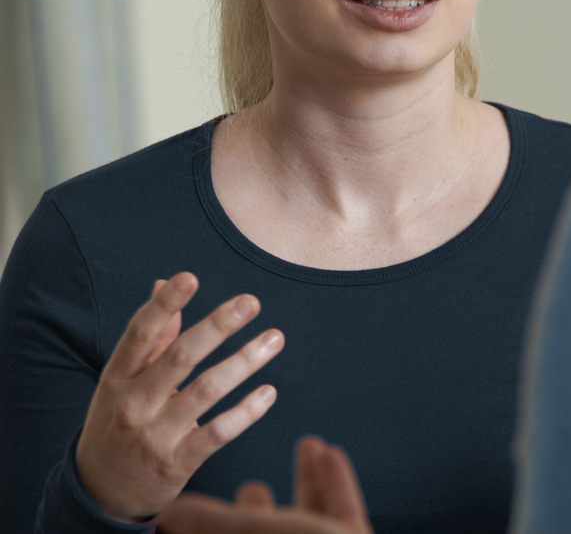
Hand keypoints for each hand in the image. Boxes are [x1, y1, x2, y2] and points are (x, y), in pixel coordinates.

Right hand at [76, 272, 284, 522]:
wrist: (98, 491)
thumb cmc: (117, 420)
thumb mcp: (122, 380)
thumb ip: (151, 336)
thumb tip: (163, 283)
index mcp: (118, 376)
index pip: (140, 334)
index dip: (163, 305)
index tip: (189, 277)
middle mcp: (134, 402)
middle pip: (180, 357)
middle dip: (217, 327)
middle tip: (250, 301)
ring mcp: (155, 434)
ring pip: (206, 391)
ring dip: (244, 361)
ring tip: (275, 338)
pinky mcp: (177, 462)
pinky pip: (218, 433)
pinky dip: (246, 412)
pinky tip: (269, 391)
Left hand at [159, 437, 372, 533]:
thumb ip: (208, 522)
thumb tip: (171, 512)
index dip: (211, 523)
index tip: (199, 502)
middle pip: (266, 533)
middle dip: (259, 507)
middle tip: (251, 486)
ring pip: (309, 516)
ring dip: (307, 479)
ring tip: (307, 445)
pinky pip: (342, 508)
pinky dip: (336, 481)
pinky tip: (330, 454)